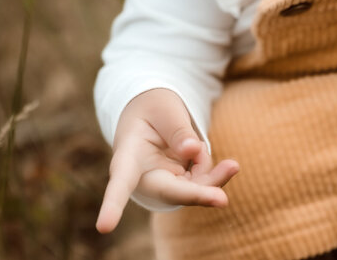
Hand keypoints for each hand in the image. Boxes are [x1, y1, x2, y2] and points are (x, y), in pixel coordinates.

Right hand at [96, 88, 239, 233]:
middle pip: (169, 191)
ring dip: (214, 181)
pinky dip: (217, 176)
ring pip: (192, 191)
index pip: (121, 179)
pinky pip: (204, 186)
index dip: (113, 204)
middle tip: (221, 199)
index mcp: (128, 154)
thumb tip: (192, 151)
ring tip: (232, 166)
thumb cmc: (153, 108)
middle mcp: (143, 176)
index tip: (104, 227)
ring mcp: (164, 183)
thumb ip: (177, 129)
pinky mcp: (182, 185)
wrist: (155, 112)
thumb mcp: (164, 108)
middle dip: (195, 195)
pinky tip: (230, 166)